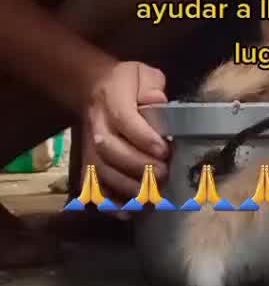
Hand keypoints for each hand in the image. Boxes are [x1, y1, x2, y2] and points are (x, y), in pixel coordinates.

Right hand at [83, 61, 169, 201]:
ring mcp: (89, 147)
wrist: (92, 89)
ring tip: (152, 194)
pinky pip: (92, 187)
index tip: (164, 150)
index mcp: (111, 99)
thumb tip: (157, 101)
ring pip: (102, 172)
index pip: (125, 120)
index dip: (144, 138)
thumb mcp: (142, 74)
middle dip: (139, 166)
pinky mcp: (87, 163)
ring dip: (127, 187)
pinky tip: (128, 211)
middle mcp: (97, 125)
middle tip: (164, 173)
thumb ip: (151, 86)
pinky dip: (108, 203)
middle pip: (111, 150)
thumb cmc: (126, 84)